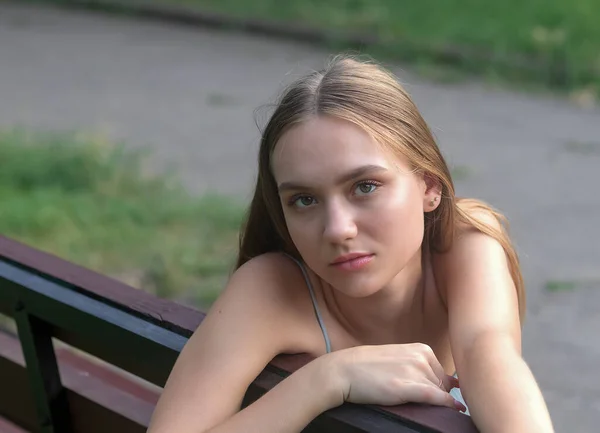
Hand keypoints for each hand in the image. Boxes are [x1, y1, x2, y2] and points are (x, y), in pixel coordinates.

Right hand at [326, 343, 465, 411]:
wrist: (344, 370)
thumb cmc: (368, 366)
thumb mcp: (398, 358)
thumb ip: (420, 366)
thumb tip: (450, 382)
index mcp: (421, 348)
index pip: (442, 373)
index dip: (439, 387)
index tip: (436, 396)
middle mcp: (421, 357)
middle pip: (442, 384)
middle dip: (438, 394)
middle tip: (420, 400)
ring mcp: (415, 371)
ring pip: (439, 392)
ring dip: (437, 402)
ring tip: (421, 404)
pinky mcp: (407, 387)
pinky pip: (435, 398)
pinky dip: (447, 404)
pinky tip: (456, 410)